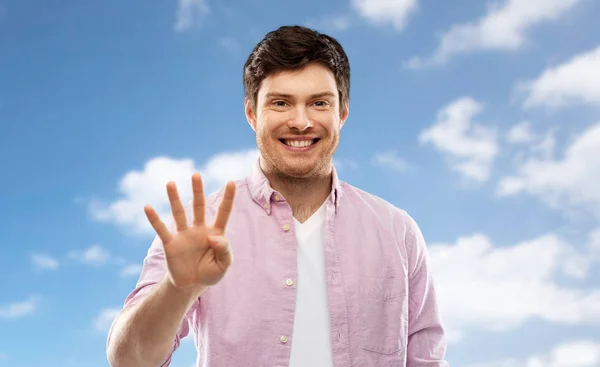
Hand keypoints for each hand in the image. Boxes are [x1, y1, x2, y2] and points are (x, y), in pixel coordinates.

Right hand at [144, 173, 236, 290]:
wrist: (191, 285)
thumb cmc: (210, 272)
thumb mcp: (224, 265)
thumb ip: (224, 249)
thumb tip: (212, 236)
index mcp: (215, 233)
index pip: (223, 212)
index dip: (228, 198)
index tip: (231, 182)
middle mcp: (199, 229)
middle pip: (198, 206)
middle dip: (197, 191)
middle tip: (196, 174)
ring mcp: (184, 235)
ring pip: (179, 213)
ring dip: (174, 199)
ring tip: (171, 183)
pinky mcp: (170, 244)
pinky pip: (161, 229)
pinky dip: (154, 219)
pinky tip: (148, 207)